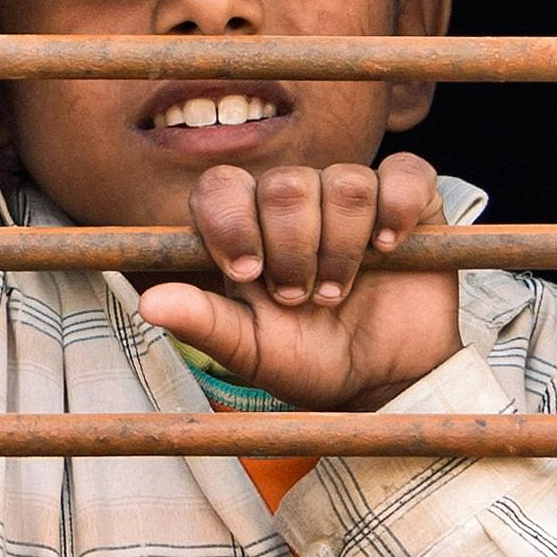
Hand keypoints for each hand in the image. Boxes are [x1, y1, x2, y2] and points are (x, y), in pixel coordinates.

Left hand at [132, 153, 457, 411]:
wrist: (381, 383)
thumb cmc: (308, 362)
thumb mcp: (250, 351)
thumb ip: (203, 323)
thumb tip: (148, 305)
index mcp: (245, 229)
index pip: (221, 187)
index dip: (232, 222)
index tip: (249, 273)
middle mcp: (295, 204)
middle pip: (285, 183)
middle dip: (293, 247)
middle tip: (301, 296)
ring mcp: (351, 199)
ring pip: (344, 182)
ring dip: (342, 245)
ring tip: (339, 290)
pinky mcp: (409, 202)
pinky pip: (404, 173)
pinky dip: (398, 207)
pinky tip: (388, 248)